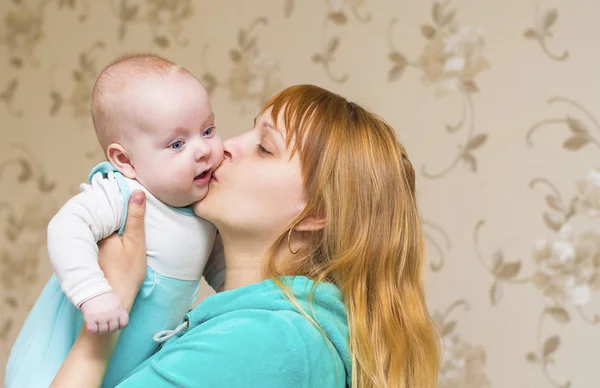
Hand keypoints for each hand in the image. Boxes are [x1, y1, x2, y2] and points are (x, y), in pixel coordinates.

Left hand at [50, 191, 147, 387]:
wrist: (114, 303)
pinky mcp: (91, 258)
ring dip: (103, 217)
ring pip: (96, 226)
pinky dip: (102, 230)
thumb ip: (137, 218)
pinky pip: (95, 236)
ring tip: (115, 205)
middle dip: (102, 204)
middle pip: (97, 215)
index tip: (111, 180)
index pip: (102, 206)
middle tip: (110, 188)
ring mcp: (88, 249)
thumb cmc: (126, 275)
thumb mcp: (136, 244)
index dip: (106, 193)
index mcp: (99, 231)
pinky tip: (112, 230)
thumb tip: (138, 191)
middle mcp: (89, 238)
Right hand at [80, 291, 128, 333]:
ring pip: (103, 331)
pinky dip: (92, 330)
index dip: (119, 325)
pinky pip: (93, 331)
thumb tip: (119, 324)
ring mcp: (101, 317)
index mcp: (120, 310)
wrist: (91, 289)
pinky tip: (92, 324)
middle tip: (104, 323)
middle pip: (113, 329)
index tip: (115, 323)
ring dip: (100, 329)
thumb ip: (119, 311)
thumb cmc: (104, 296)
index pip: (124, 324)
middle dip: (109, 328)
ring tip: (98, 323)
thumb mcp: (117, 302)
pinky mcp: (90, 319)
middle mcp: (112, 315)